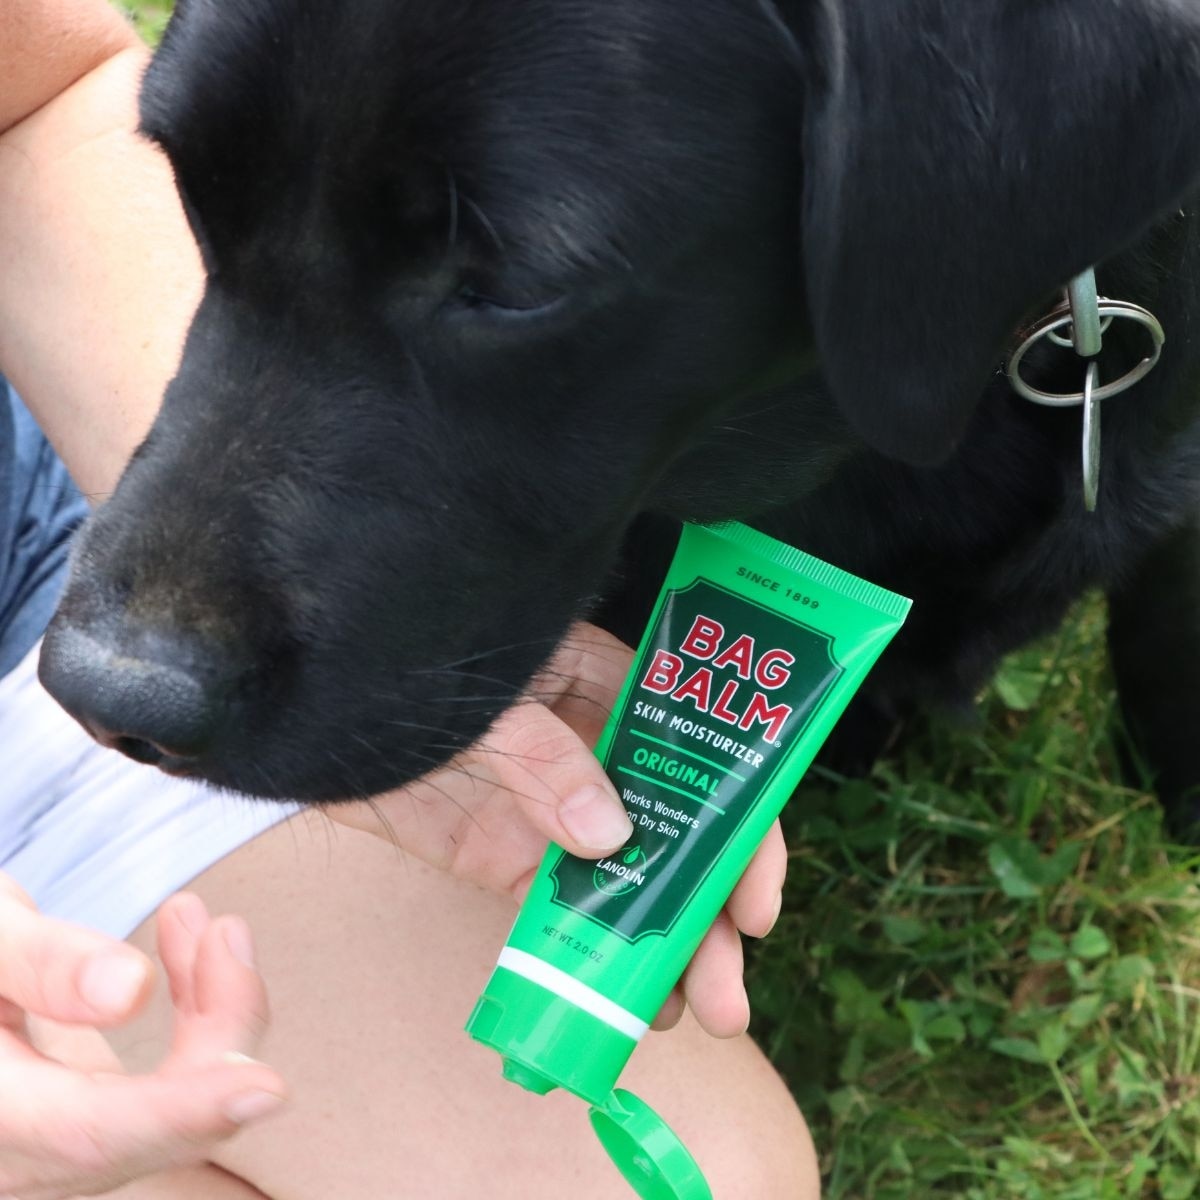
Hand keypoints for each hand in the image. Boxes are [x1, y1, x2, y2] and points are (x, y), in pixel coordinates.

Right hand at [0, 876, 285, 1198]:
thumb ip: (42, 963)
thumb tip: (131, 991)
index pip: (90, 1134)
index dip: (185, 1112)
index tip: (267, 1088)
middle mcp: (14, 1155)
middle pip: (145, 1127)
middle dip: (216, 1029)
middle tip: (225, 934)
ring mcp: (48, 1149)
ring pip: (163, 1110)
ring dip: (210, 1015)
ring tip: (213, 929)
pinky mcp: (77, 1122)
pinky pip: (154, 1092)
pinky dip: (192, 1021)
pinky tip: (196, 951)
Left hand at [326, 623, 787, 1038]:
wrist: (318, 706)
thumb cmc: (413, 666)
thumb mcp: (489, 696)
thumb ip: (543, 755)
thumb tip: (610, 836)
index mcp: (612, 690)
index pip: (704, 762)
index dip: (742, 832)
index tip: (753, 903)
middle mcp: (602, 756)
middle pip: (680, 841)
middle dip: (706, 919)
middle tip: (726, 995)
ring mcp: (558, 813)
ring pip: (630, 888)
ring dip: (660, 951)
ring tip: (683, 1014)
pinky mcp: (509, 859)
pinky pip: (561, 914)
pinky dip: (590, 957)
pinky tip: (618, 1003)